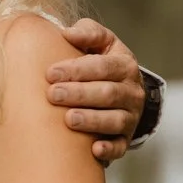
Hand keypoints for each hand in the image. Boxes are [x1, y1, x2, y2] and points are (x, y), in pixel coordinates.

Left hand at [50, 18, 145, 163]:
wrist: (121, 90)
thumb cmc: (100, 62)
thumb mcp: (100, 43)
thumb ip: (87, 33)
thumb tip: (67, 33)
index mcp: (125, 65)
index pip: (103, 66)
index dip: (77, 69)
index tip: (50, 73)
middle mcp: (132, 91)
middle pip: (108, 93)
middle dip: (79, 94)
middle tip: (53, 95)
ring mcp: (131, 116)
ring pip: (115, 120)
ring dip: (92, 120)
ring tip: (68, 119)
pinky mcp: (126, 137)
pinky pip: (121, 146)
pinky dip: (109, 149)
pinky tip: (94, 150)